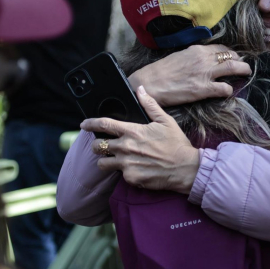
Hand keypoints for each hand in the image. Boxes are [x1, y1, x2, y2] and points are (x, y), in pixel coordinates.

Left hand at [80, 86, 199, 193]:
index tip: (84, 124)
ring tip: (115, 160)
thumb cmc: (176, 144)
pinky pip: (119, 175)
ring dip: (106, 161)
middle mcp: (125, 147)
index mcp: (132, 131)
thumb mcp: (166, 121)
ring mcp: (126, 164)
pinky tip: (134, 169)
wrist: (185, 168)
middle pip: (97, 146)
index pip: (104, 125)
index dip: (90, 124)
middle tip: (105, 146)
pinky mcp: (130, 178)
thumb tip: (141, 90)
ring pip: (102, 163)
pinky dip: (124, 172)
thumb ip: (150, 105)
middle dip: (98, 145)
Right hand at [128, 44, 251, 106]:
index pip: (222, 49)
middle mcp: (204, 59)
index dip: (231, 53)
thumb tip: (205, 59)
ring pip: (233, 68)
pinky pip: (224, 88)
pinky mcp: (203, 89)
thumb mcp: (181, 56)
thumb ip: (195, 57)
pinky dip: (229, 90)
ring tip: (246, 73)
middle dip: (241, 61)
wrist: (150, 82)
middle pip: (231, 57)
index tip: (235, 57)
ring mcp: (205, 74)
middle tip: (244, 66)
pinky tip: (228, 91)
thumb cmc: (162, 70)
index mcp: (198, 50)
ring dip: (243, 70)